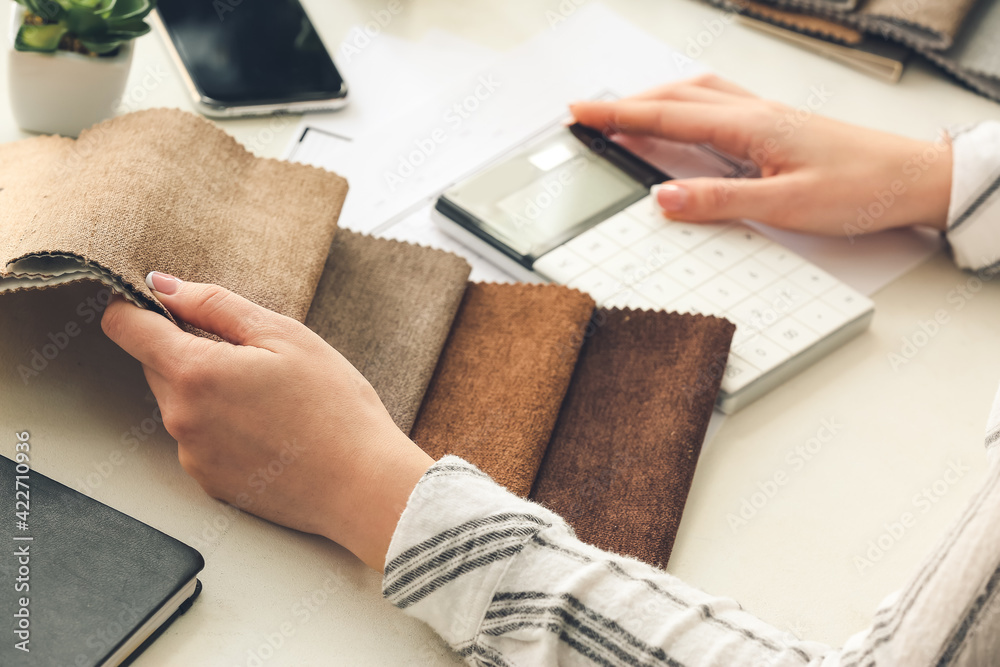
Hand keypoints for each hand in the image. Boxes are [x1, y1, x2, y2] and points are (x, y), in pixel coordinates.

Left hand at [101, 272, 432, 570]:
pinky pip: (199, 439)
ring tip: (271, 399)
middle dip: (189, 349)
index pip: (125, 327)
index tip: (161, 302)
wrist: (363, 485)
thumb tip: (164, 286)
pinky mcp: (209, 482)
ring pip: (180, 403)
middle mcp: (180, 418)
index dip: (135, 305)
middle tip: (254, 356)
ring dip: (208, 390)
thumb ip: (216, 305)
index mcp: (195, 373)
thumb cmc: (335, 407)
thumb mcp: (285, 336)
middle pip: (156, 364)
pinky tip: (271, 431)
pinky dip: (223, 427)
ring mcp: (192, 456)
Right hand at [570, 74, 952, 235]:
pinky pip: (718, 105)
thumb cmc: (860, 188)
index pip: (668, 116)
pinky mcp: (776, 127)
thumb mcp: (784, 205)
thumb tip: (661, 199)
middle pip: (676, 97)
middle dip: (627, 104)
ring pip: (697, 95)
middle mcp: (754, 113)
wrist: (912, 178)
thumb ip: (719, 200)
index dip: (619, 115)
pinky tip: (684, 122)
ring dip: (656, 100)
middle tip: (589, 114)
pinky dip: (686, 107)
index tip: (581, 112)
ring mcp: (766, 116)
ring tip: (625, 115)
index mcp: (749, 126)